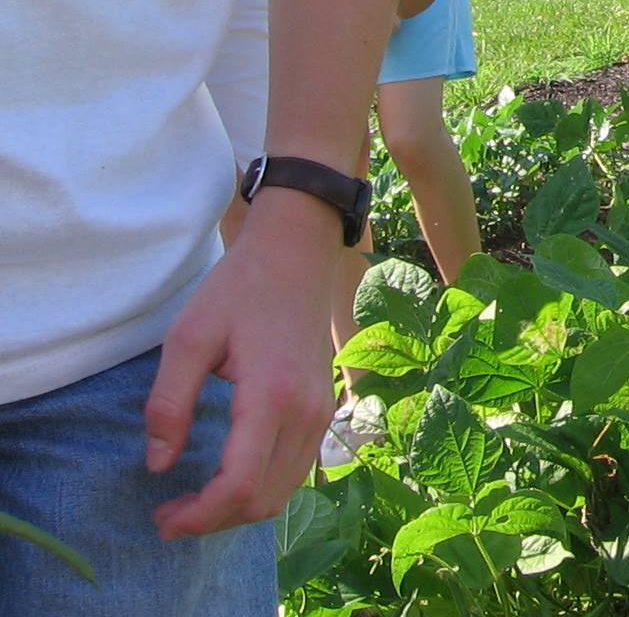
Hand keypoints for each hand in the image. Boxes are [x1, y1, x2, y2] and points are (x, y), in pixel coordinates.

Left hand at [144, 193, 342, 537]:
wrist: (297, 254)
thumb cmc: (239, 289)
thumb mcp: (188, 337)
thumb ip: (169, 403)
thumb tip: (159, 465)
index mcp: (270, 395)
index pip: (240, 484)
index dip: (199, 515)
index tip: (162, 517)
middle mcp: (305, 411)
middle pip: (265, 499)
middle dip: (215, 521)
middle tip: (170, 515)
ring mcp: (321, 411)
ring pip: (285, 490)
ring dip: (239, 509)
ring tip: (195, 501)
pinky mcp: (323, 407)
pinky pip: (296, 468)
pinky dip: (262, 488)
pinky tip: (229, 476)